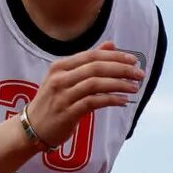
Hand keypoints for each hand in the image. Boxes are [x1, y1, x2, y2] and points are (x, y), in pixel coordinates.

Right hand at [24, 41, 143, 145]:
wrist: (32, 127)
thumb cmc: (53, 101)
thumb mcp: (66, 77)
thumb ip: (88, 62)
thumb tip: (111, 44)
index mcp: (60, 66)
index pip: (92, 56)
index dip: (115, 56)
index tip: (133, 60)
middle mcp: (60, 78)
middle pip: (95, 68)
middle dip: (121, 69)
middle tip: (139, 74)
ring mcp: (62, 95)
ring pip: (95, 84)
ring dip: (118, 85)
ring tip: (134, 87)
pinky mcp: (67, 113)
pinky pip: (93, 103)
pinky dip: (110, 100)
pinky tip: (123, 101)